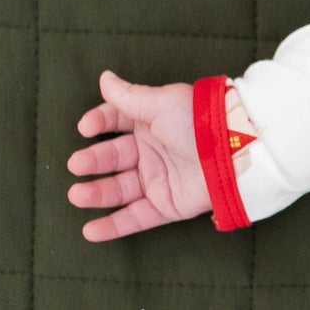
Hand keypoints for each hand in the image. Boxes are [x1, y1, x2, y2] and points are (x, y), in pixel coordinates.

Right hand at [67, 70, 212, 240]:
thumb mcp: (162, 103)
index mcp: (152, 122)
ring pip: (120, 189)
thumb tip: (104, 78)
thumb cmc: (198, 122)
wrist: (234, 154)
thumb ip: (128, 96)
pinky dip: (114, 226)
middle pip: (113, 157)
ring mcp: (159, 179)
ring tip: (75, 196)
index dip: (99, 122)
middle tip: (76, 164)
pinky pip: (137, 217)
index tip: (85, 128)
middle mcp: (153, 151)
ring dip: (96, 194)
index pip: (116, 121)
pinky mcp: (168, 205)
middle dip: (92, 161)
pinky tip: (90, 232)